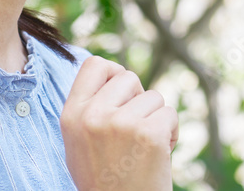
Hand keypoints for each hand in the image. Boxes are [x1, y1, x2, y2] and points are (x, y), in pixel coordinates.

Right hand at [60, 56, 178, 190]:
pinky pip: (170, 114)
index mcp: (71, 116)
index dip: (113, 72)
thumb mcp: (80, 142)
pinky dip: (171, 133)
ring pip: (154, 97)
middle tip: (135, 130)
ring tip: (144, 148)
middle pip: (128, 77)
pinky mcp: (149, 133)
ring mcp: (121, 123)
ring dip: (156, 119)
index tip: (122, 92)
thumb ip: (91, 107)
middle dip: (138, 99)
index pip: (94, 65)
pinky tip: (160, 155)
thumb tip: (113, 72)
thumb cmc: (104, 179)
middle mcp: (93, 116)